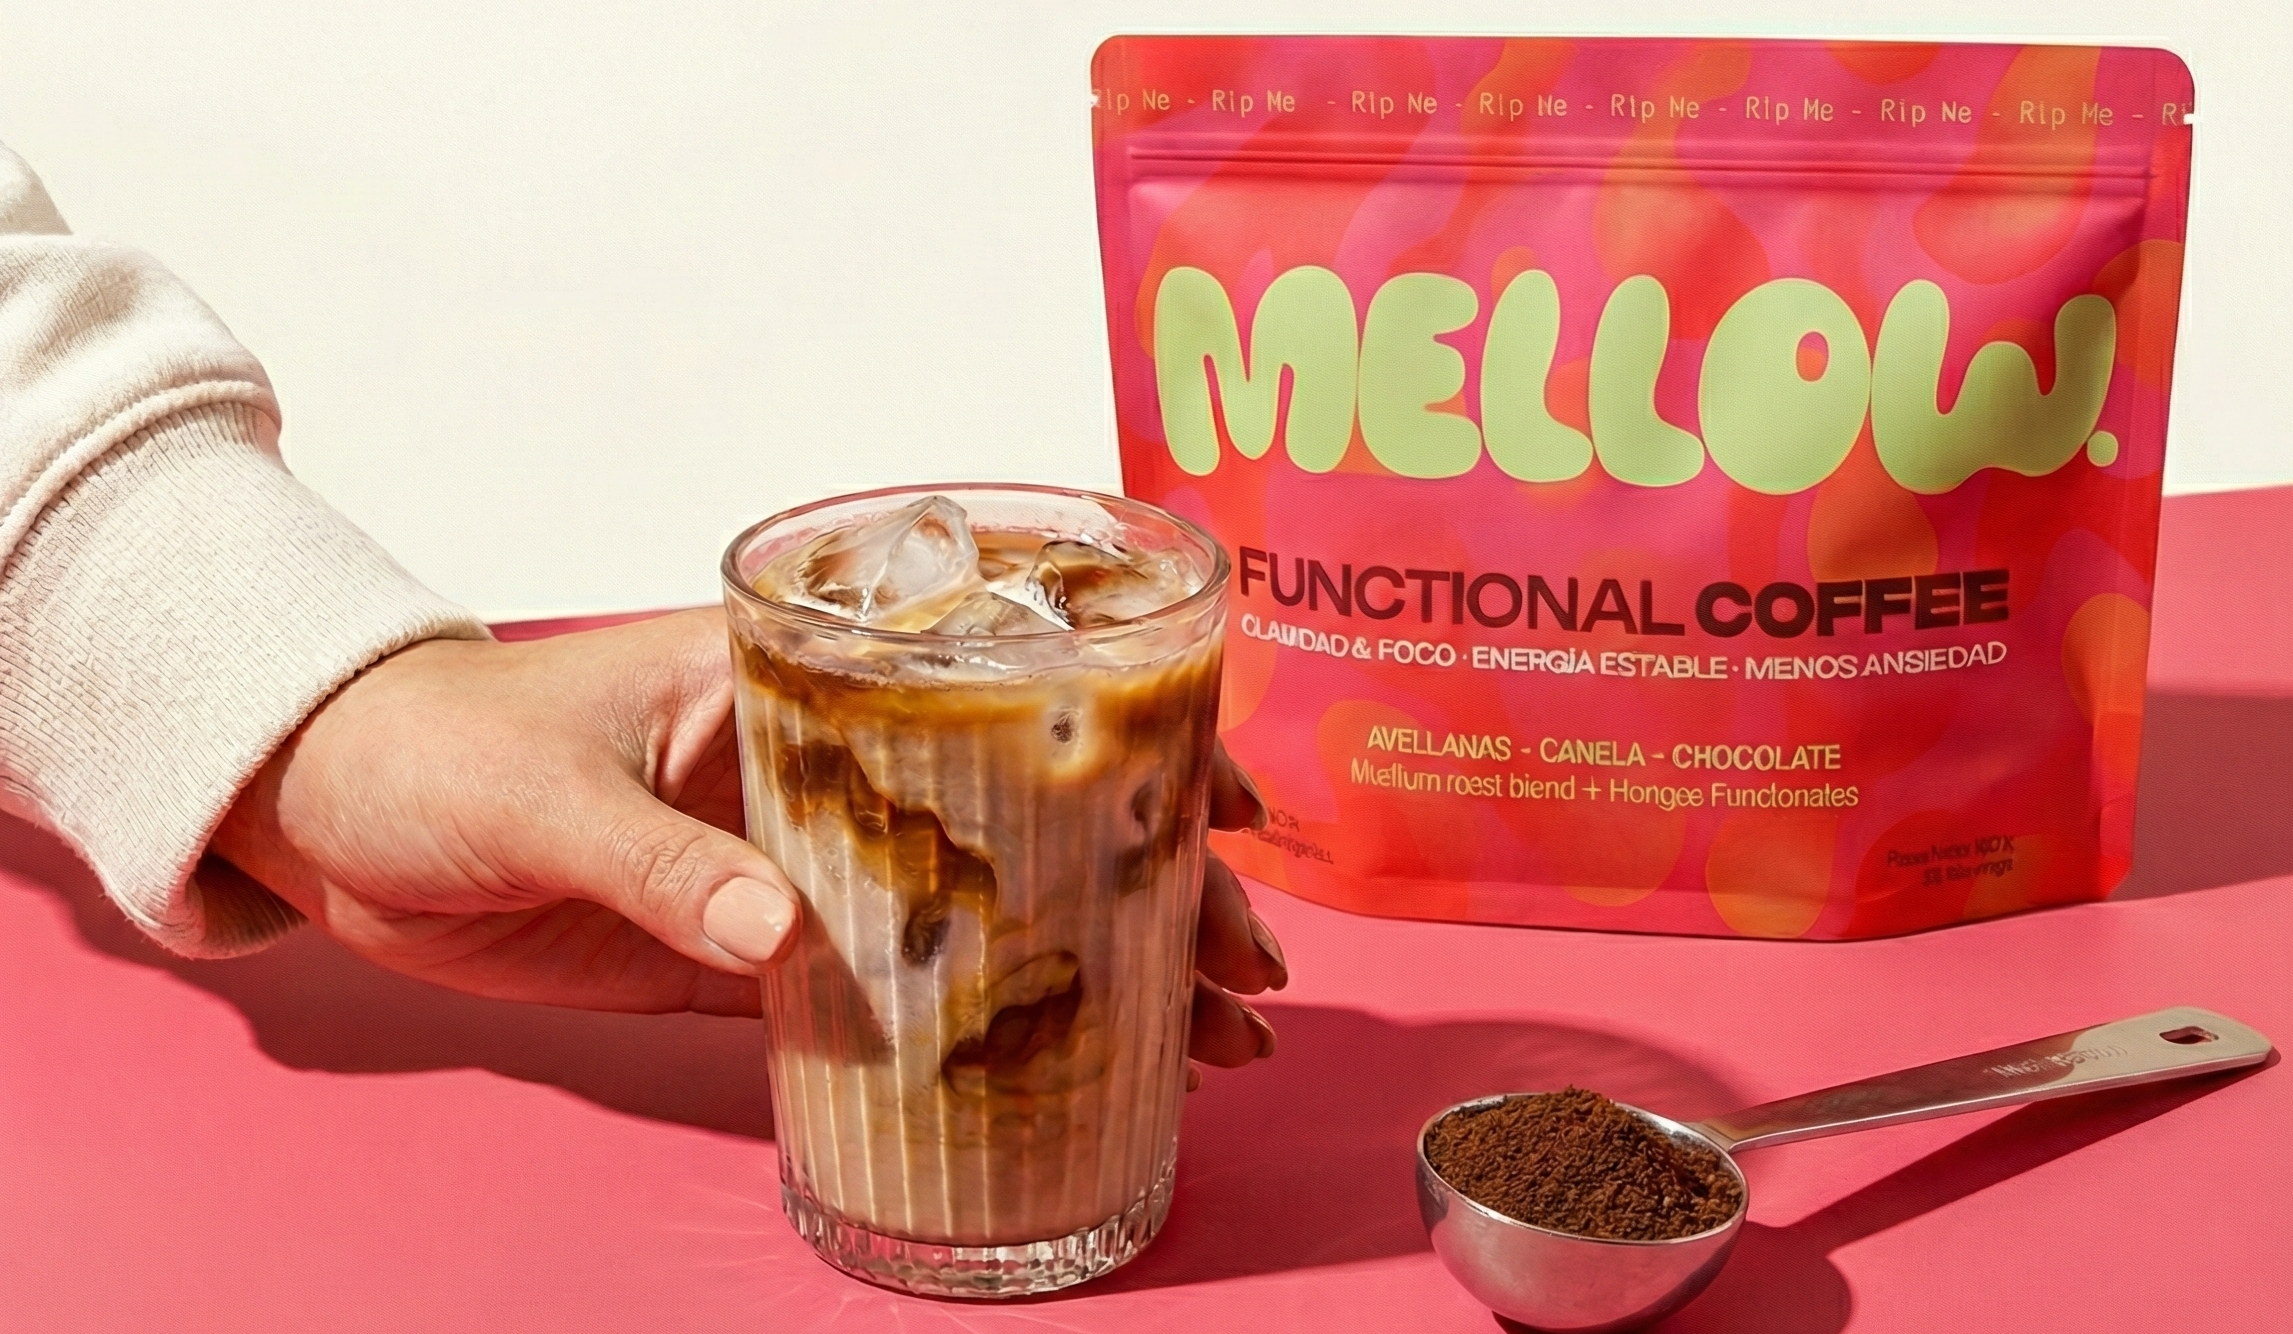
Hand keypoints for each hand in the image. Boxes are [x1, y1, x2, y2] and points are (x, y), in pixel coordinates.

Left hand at [209, 609, 1287, 1072]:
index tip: (1226, 797)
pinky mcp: (758, 954)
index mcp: (795, 678)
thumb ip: (659, 863)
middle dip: (1152, 883)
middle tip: (1250, 967)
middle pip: (1030, 816)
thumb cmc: (432, 745)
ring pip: (988, 911)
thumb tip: (786, 934)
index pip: (999, 691)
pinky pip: (894, 999)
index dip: (1129, 736)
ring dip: (1099, 968)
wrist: (327, 811)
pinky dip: (983, 1034)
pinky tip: (1073, 1071)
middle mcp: (832, 767)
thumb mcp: (543, 791)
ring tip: (1211, 1035)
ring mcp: (807, 863)